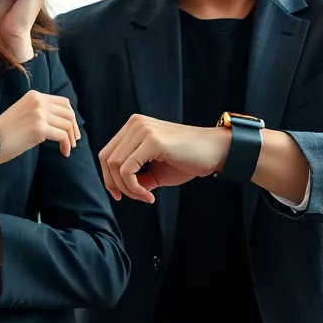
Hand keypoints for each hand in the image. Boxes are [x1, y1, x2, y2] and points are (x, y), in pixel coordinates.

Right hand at [0, 89, 80, 163]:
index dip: (70, 116)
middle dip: (74, 127)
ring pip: (67, 124)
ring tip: (68, 148)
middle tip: (74, 140)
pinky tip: (64, 152)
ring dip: (70, 138)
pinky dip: (66, 145)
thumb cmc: (4, 131)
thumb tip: (59, 122)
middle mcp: (38, 101)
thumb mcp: (23, 112)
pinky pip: (62, 136)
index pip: (63, 102)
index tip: (72, 129)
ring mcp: (39, 114)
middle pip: (68, 113)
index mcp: (35, 96)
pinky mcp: (40, 128)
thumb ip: (39, 112)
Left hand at [98, 115, 230, 203]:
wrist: (216, 152)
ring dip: (128, 189)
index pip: (107, 154)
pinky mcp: (152, 140)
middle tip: (137, 198)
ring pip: (115, 166)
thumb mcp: (155, 171)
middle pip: (106, 160)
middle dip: (116, 185)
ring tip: (146, 196)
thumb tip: (119, 189)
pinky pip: (128, 170)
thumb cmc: (188, 160)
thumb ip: (135, 176)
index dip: (109, 178)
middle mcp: (135, 124)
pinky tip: (150, 196)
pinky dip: (134, 188)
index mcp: (134, 126)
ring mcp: (143, 130)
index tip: (121, 195)